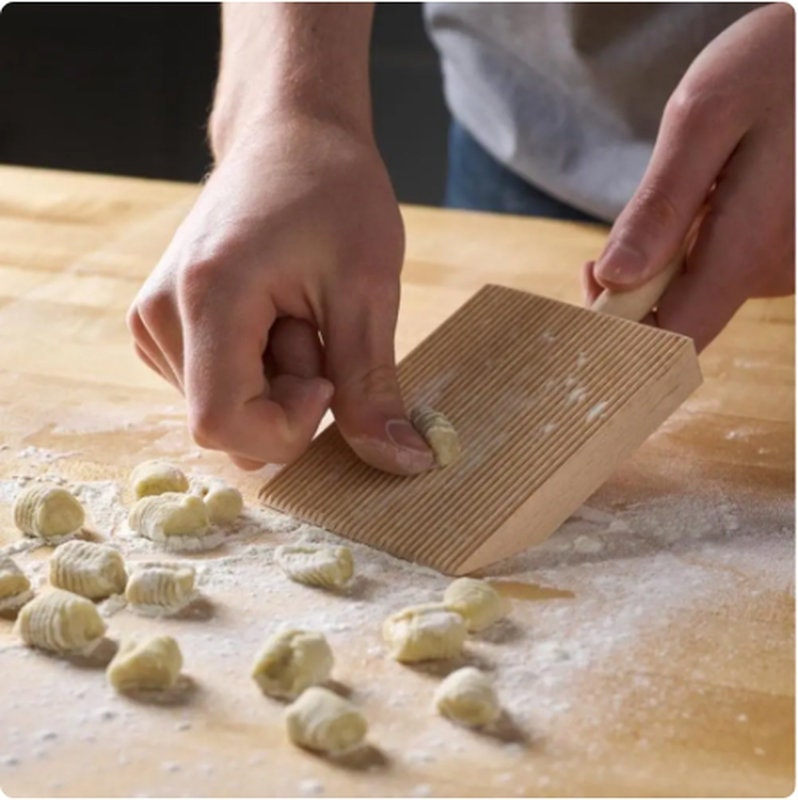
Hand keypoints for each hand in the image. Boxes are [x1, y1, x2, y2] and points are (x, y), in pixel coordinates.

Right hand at [127, 114, 433, 473]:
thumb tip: (403, 463)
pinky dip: (261, 372)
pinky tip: (276, 319)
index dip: (288, 427)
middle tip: (318, 326)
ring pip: (224, 410)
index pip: (223, 425)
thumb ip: (373, 386)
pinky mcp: (163, 327)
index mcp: (205, 298)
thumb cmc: (333, 191)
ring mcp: (153, 322)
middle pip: (226, 423)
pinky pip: (218, 388)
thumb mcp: (368, 289)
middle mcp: (159, 315)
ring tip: (297, 312)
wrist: (288, 134)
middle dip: (289, 397)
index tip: (329, 375)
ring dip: (278, 382)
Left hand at [584, 3, 794, 350]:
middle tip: (621, 229)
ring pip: (701, 290)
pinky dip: (698, 243)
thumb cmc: (777, 64)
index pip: (671, 337)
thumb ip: (659, 207)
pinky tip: (710, 198)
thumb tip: (614, 279)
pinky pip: (726, 267)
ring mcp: (788, 266)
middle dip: (637, 283)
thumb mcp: (704, 118)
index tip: (591, 275)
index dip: (620, 324)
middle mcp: (776, 273)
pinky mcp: (789, 252)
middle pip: (682, 315)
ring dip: (668, 258)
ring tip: (682, 196)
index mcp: (749, 251)